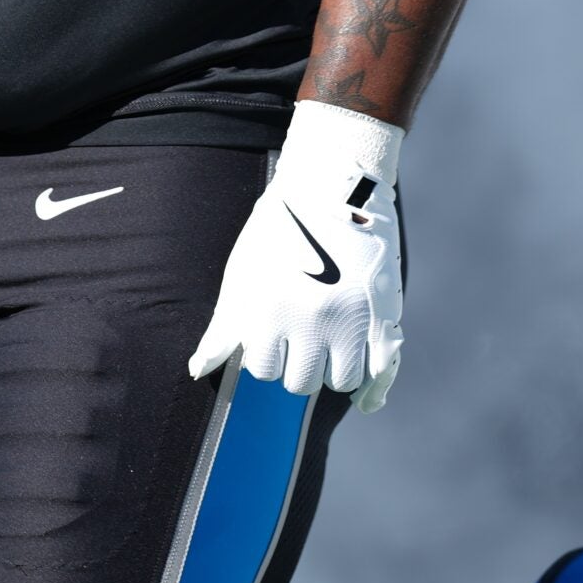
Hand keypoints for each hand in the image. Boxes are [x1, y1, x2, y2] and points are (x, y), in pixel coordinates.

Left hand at [188, 100, 405, 413]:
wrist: (330, 184)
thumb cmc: (278, 230)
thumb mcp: (242, 274)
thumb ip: (222, 328)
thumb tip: (197, 371)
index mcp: (268, 312)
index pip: (262, 369)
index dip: (266, 354)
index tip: (272, 336)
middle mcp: (309, 322)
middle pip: (301, 381)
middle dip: (298, 365)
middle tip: (302, 339)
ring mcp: (351, 321)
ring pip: (341, 381)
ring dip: (332, 370)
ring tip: (329, 344)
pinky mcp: (384, 315)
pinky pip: (383, 373)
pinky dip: (374, 390)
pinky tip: (366, 398)